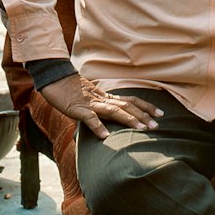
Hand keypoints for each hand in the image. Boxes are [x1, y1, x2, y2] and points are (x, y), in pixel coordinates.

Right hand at [38, 72, 163, 139]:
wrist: (54, 78)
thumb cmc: (70, 90)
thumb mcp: (89, 99)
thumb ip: (99, 107)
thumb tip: (110, 119)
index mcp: (105, 97)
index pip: (130, 100)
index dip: (146, 106)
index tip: (160, 113)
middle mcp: (102, 99)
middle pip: (127, 105)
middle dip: (143, 115)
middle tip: (156, 125)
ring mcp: (90, 104)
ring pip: (113, 110)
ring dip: (128, 119)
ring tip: (141, 129)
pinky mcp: (78, 108)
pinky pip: (89, 118)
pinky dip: (98, 126)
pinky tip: (105, 136)